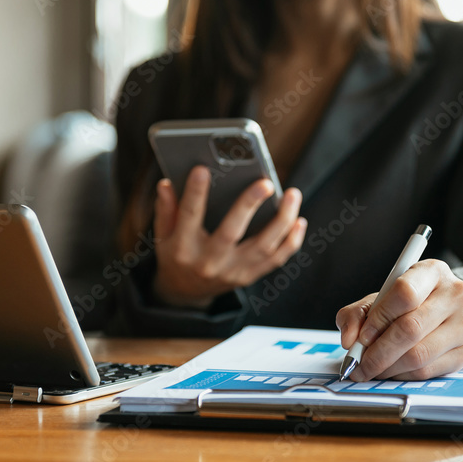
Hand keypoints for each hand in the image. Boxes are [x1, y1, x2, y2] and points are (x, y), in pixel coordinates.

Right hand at [152, 165, 306, 307]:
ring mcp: (232, 271)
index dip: (195, 193)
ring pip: (264, 247)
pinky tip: (299, 220)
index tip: (202, 170)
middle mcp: (209, 262)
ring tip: (292, 194)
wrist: (186, 292)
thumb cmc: (177, 254)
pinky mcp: (249, 276)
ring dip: (282, 220)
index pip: (189, 216)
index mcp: (183, 248)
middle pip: (231, 232)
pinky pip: (276, 260)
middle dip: (248, 206)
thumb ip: (166, 210)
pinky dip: (291, 241)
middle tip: (265, 182)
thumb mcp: (163, 235)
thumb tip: (166, 184)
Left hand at [335, 259, 462, 380]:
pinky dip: (402, 375)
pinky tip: (391, 371)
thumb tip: (349, 340)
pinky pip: (428, 371)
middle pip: (411, 329)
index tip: (361, 337)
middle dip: (378, 353)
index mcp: (432, 271)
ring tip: (371, 369)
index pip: (405, 293)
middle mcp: (456, 294)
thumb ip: (356, 314)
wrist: (443, 313)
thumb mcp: (378, 299)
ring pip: (419, 355)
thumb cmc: (406, 304)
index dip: (379, 318)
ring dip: (387, 368)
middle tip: (358, 364)